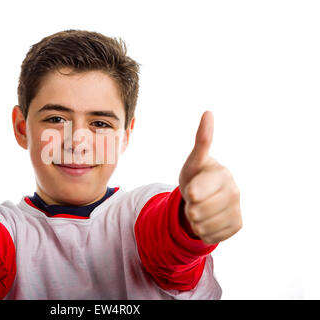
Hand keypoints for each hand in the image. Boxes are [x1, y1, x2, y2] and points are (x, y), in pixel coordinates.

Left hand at [179, 111, 241, 243]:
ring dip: (194, 221)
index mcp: (222, 173)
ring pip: (201, 227)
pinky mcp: (238, 224)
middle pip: (196, 212)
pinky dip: (203, 232)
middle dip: (188, 208)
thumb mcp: (193, 161)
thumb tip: (209, 112)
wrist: (206, 196)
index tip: (191, 189)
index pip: (194, 193)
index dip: (188, 194)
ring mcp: (237, 208)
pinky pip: (210, 237)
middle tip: (194, 199)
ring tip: (200, 208)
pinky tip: (208, 219)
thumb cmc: (196, 175)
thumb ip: (202, 142)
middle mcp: (234, 190)